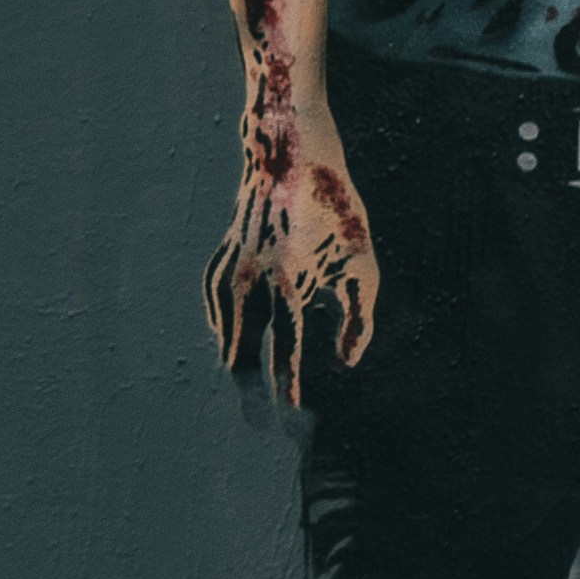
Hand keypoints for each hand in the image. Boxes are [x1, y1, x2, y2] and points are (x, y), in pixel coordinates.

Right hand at [204, 120, 383, 402]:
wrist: (287, 153)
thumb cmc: (335, 206)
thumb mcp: (362, 261)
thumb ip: (357, 318)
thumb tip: (347, 362)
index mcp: (290, 287)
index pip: (284, 356)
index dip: (287, 393)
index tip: (292, 420)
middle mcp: (252, 284)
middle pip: (242, 357)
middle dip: (252, 395)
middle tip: (261, 425)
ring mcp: (230, 272)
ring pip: (225, 336)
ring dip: (237, 367)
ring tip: (248, 394)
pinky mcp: (220, 261)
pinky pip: (217, 312)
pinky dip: (225, 334)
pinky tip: (234, 346)